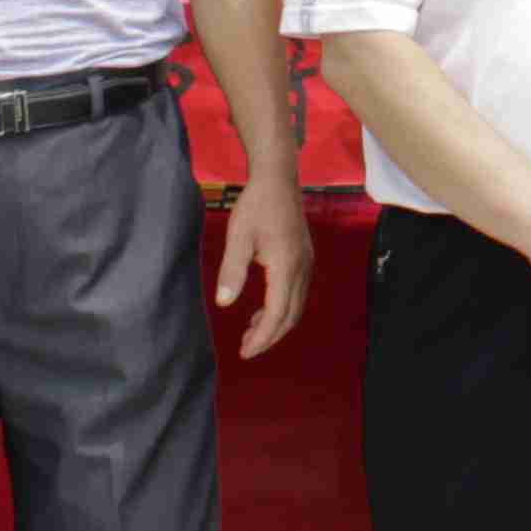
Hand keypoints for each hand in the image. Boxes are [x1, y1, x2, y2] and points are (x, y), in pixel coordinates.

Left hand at [215, 189, 314, 359]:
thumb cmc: (256, 206)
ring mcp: (306, 264)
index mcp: (286, 267)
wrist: (279, 179)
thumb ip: (232, 271)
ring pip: (296, 306)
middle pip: (291, 315)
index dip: (262, 337)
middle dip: (270, 337)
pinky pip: (296, 293)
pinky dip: (281, 309)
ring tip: (251, 332)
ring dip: (276, 324)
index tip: (244, 352)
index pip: (277, 313)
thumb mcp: (238, 237)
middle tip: (246, 349)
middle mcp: (302, 269)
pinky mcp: (304, 258)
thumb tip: (224, 303)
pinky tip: (263, 309)